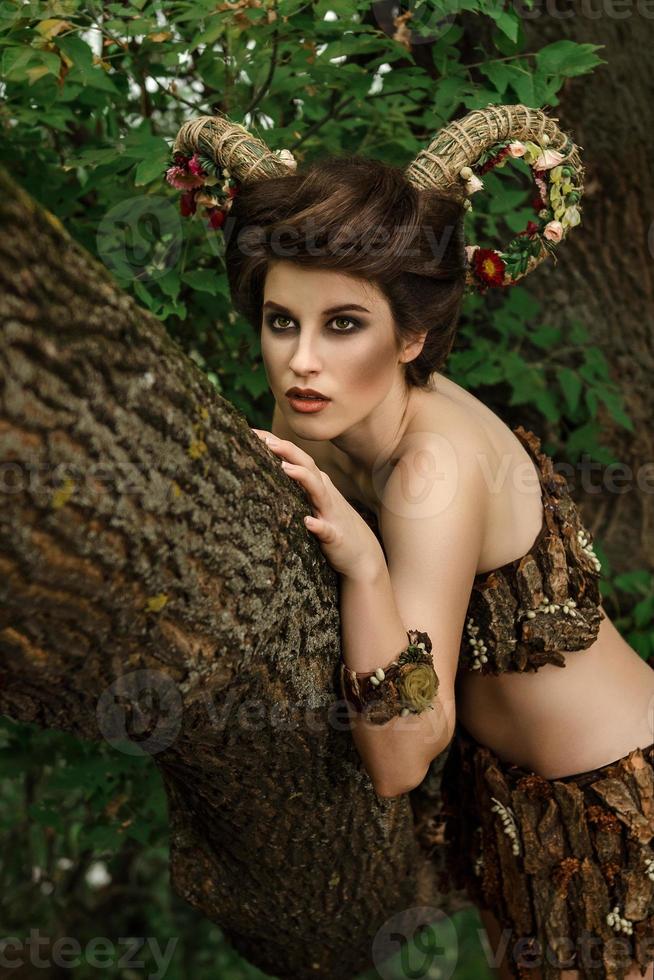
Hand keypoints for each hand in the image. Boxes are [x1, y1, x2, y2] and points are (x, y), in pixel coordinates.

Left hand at [251, 429, 383, 579]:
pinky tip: (308, 522)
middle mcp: (324, 493)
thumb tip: (268, 467)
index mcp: (316, 483)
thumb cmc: (331, 523)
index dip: (275, 443)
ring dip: (303, 478)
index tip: (251, 430)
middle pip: (307, 466)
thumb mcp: (312, 501)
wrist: (362, 553)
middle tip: (265, 440)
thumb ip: (296, 484)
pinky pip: (327, 530)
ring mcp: (330, 513)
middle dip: (288, 451)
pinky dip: (318, 525)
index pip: (294, 457)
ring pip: (318, 491)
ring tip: (284, 467)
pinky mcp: (335, 536)